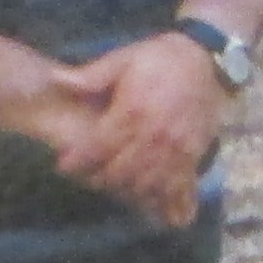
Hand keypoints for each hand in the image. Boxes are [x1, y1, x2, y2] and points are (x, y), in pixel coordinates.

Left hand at [47, 32, 221, 228]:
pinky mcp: (193, 156)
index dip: (76, 161)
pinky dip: (161, 201)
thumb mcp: (124, 58)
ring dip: (125, 192)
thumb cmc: (162, 58)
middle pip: (118, 174)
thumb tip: (55, 79)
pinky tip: (149, 205)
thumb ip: (91, 75)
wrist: (207, 59)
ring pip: (144, 186)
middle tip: (87, 176)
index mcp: (132, 112)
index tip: (62, 165)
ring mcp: (175, 149)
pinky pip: (175, 187)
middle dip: (98, 179)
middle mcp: (153, 136)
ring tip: (113, 186)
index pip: (97, 147)